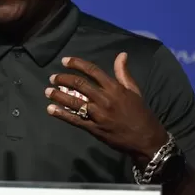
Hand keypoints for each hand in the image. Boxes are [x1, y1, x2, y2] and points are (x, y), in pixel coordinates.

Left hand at [45, 53, 167, 163]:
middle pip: (80, 85)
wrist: (146, 139)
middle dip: (63, 79)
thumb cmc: (140, 113)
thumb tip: (121, 54)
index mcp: (114, 88)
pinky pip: (75, 120)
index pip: (92, 71)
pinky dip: (61, 114)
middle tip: (53, 78)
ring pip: (75, 102)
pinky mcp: (94, 129)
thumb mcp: (134, 91)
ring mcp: (99, 115)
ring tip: (48, 91)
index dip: (77, 64)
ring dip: (59, 96)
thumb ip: (124, 73)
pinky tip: (51, 110)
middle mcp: (105, 99)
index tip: (65, 61)